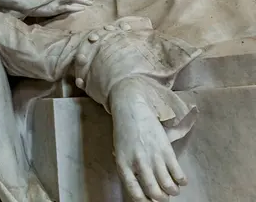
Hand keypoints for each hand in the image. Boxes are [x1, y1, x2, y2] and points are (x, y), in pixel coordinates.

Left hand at [110, 80, 186, 200]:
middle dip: (161, 198)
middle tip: (163, 196)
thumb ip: (128, 167)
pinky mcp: (166, 150)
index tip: (149, 201)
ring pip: (168, 187)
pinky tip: (180, 180)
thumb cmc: (124, 130)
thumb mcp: (119, 150)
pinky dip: (181, 181)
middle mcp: (139, 164)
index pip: (135, 193)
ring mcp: (153, 157)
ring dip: (172, 191)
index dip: (145, 201)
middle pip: (154, 193)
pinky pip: (178, 173)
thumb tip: (135, 182)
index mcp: (123, 165)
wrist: (131, 108)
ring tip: (172, 190)